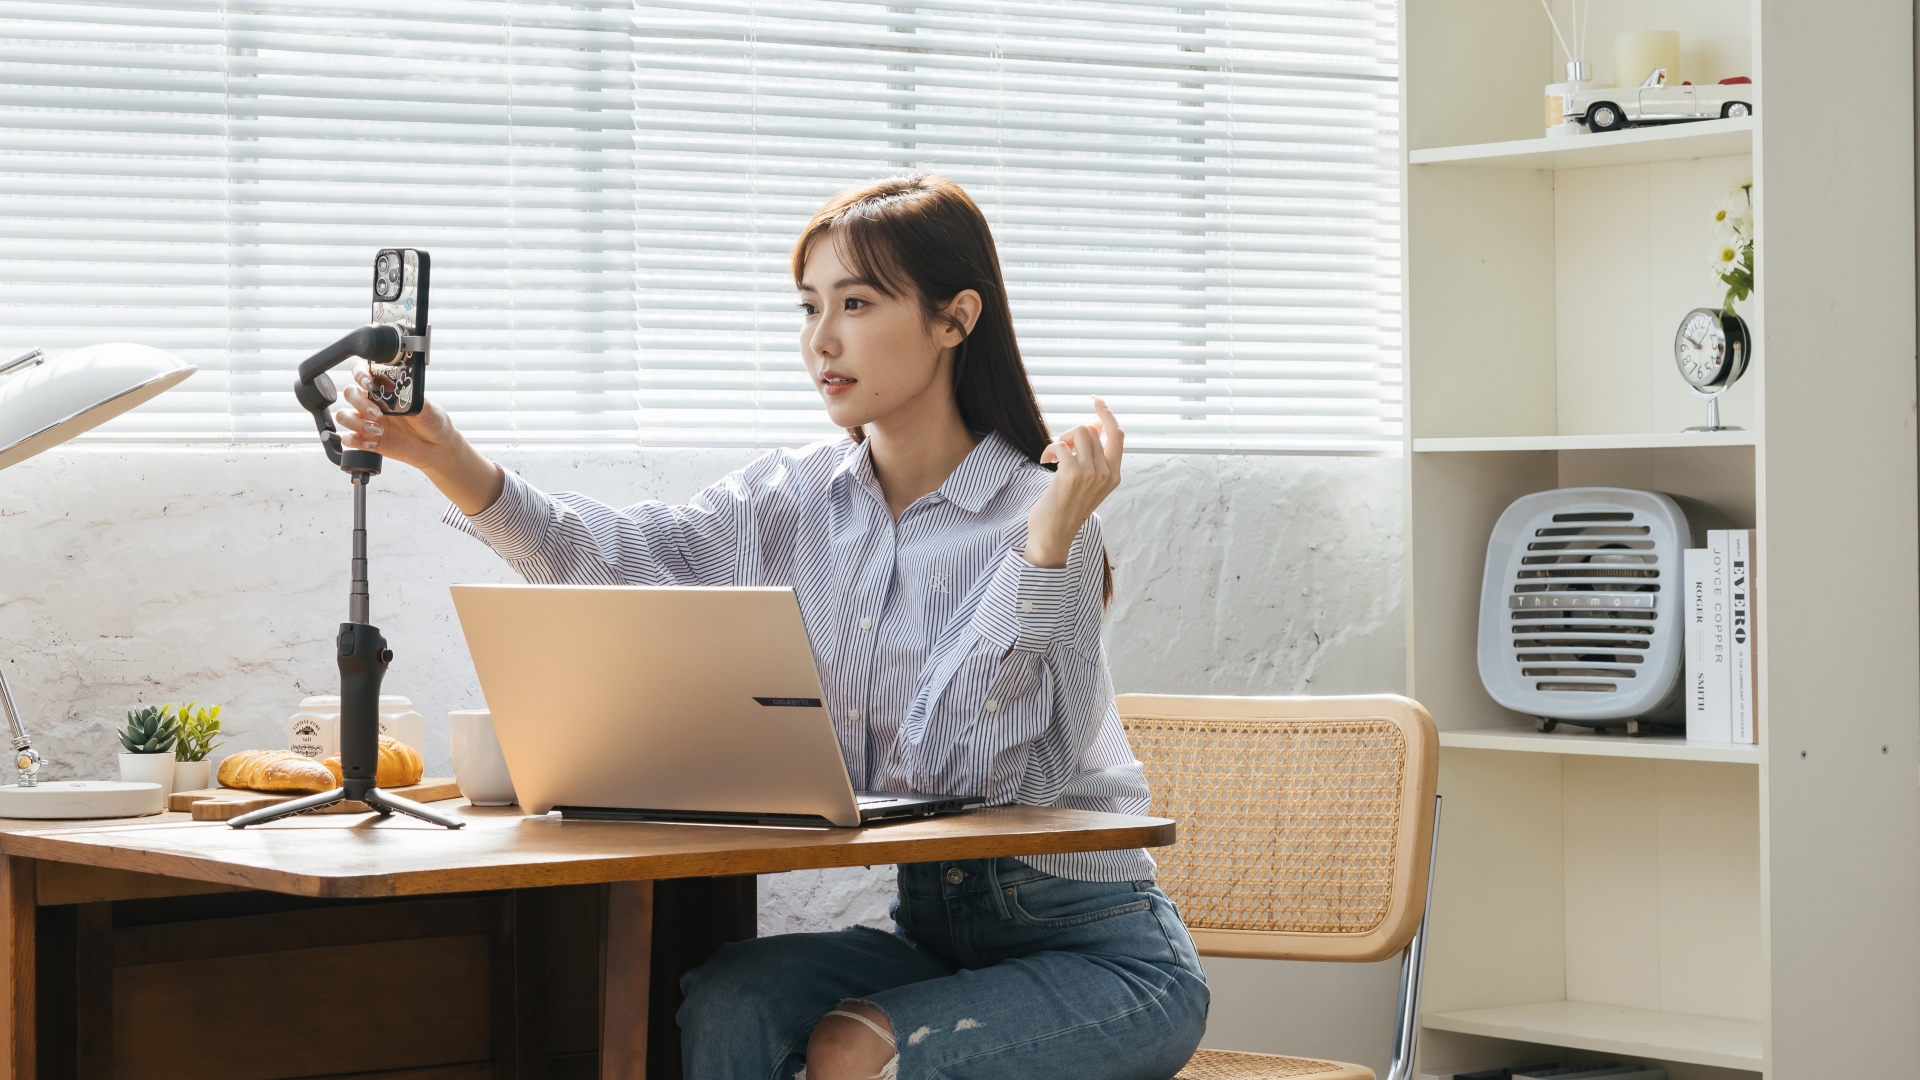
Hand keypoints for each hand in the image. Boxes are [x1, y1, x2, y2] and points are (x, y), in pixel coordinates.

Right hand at [333, 360, 459, 469]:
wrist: (437, 447)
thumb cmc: (432, 422)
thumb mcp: (427, 405)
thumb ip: (410, 396)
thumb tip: (399, 390)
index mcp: (385, 389)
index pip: (362, 372)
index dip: (359, 373)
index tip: (369, 383)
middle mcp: (373, 402)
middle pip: (349, 393)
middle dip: (360, 402)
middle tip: (378, 414)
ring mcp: (368, 421)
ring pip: (343, 415)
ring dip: (356, 423)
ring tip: (378, 431)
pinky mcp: (368, 440)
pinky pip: (348, 439)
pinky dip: (356, 442)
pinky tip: (372, 443)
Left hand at [1024, 398, 1123, 568]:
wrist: (1053, 535)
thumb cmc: (1067, 508)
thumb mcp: (1088, 483)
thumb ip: (1094, 457)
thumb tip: (1094, 426)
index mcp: (1114, 475)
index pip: (1118, 435)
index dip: (1107, 415)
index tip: (1096, 401)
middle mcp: (1106, 473)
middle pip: (1091, 430)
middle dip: (1071, 433)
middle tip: (1060, 449)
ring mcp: (1090, 473)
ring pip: (1077, 432)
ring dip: (1060, 440)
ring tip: (1053, 456)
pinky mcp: (1071, 473)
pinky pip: (1060, 444)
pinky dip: (1049, 449)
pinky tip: (1045, 461)